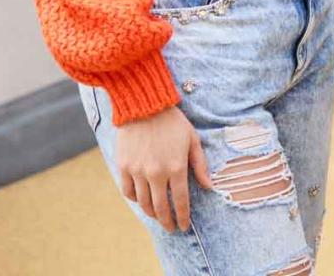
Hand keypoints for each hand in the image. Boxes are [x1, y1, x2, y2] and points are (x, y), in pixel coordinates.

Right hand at [116, 106, 211, 232]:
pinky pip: (128, 191)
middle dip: (167, 221)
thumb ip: (200, 164)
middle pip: (161, 207)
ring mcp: (138, 171)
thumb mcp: (193, 140)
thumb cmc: (173, 122)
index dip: (183, 216)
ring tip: (158, 216)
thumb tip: (209, 186)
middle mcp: (156, 173)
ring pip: (144, 202)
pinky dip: (135, 199)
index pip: (181, 200)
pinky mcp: (124, 167)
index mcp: (176, 167)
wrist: (144, 107)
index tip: (184, 226)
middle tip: (171, 227)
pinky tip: (142, 200)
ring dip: (152, 213)